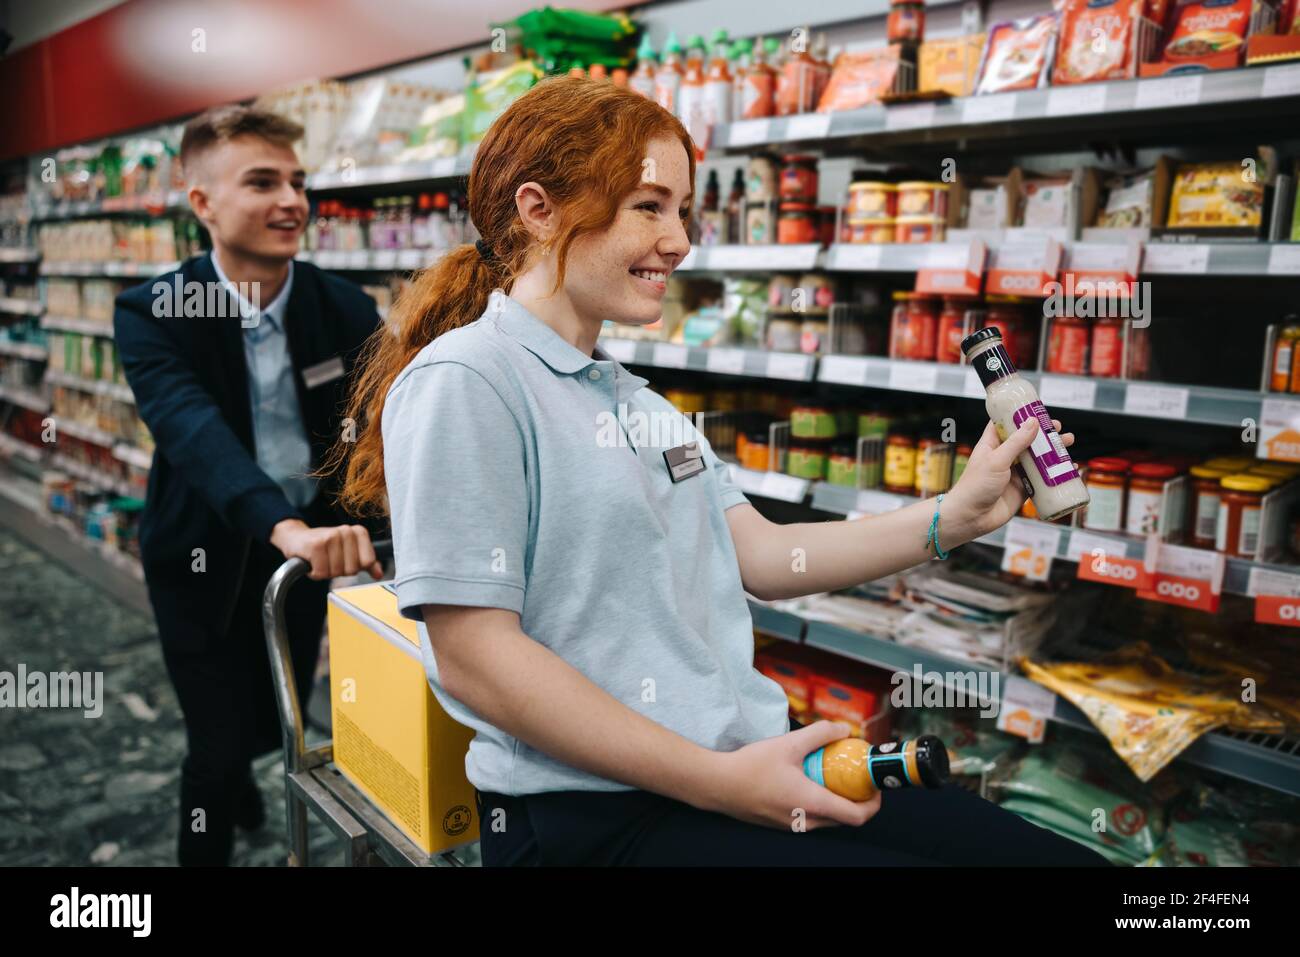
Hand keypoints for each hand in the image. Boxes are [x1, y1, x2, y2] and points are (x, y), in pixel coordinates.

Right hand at [269, 519, 383, 579]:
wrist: (296, 538)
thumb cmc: (324, 547)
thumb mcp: (348, 552)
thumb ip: (366, 562)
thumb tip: (379, 573)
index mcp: (358, 532)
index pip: (368, 562)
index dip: (355, 567)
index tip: (344, 560)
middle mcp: (346, 531)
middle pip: (352, 569)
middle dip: (339, 571)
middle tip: (329, 561)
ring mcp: (331, 536)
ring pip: (336, 572)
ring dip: (325, 572)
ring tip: (320, 561)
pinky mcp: (316, 545)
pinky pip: (321, 573)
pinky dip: (315, 573)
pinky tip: (312, 563)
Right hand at [701, 720, 881, 830]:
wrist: (716, 785)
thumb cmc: (750, 766)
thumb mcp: (788, 743)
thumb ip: (820, 734)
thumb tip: (844, 730)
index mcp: (811, 803)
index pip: (857, 816)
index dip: (873, 804)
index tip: (874, 787)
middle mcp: (805, 821)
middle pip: (844, 819)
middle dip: (855, 799)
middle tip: (853, 776)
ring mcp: (792, 825)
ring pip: (826, 820)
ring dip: (835, 801)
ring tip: (829, 776)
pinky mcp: (780, 823)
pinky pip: (809, 818)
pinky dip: (817, 803)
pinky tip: (805, 781)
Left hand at [946, 417, 1074, 535]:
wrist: (971, 518)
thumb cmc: (975, 487)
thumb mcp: (996, 460)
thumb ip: (1016, 442)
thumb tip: (1033, 422)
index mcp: (991, 445)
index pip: (1004, 424)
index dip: (1019, 416)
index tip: (1036, 409)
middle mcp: (1003, 457)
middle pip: (1026, 440)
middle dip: (1043, 433)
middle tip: (1059, 428)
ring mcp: (1014, 474)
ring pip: (1037, 459)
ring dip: (1052, 452)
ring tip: (1068, 443)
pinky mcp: (1023, 489)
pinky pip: (1042, 479)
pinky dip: (1055, 473)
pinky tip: (1068, 468)